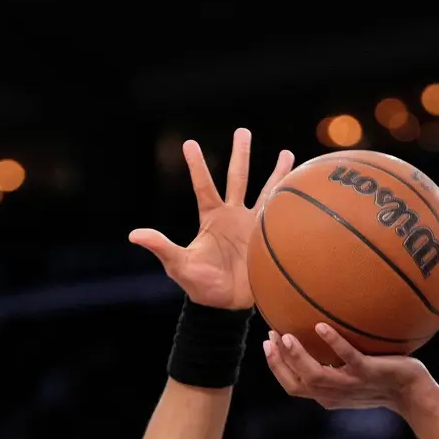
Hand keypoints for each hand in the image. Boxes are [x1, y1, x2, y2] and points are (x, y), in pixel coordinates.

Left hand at [129, 128, 293, 309]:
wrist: (226, 307)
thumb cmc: (200, 287)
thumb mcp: (178, 266)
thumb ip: (161, 247)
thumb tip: (134, 234)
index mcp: (211, 218)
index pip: (204, 186)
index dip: (197, 166)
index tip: (190, 143)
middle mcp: (232, 216)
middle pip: (237, 178)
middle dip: (241, 155)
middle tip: (243, 131)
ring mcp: (252, 226)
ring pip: (265, 192)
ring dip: (276, 174)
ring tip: (288, 154)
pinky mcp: (268, 239)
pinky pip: (281, 217)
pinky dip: (291, 204)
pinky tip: (304, 188)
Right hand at [264, 323, 427, 408]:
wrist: (412, 392)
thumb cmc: (384, 379)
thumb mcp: (354, 374)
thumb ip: (336, 361)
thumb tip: (320, 330)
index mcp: (328, 395)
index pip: (293, 386)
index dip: (276, 368)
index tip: (267, 344)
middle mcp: (335, 394)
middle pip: (297, 384)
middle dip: (279, 362)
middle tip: (272, 336)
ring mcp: (351, 385)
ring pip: (316, 376)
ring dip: (297, 357)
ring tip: (286, 336)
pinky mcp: (368, 373)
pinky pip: (348, 358)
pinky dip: (333, 343)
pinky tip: (321, 326)